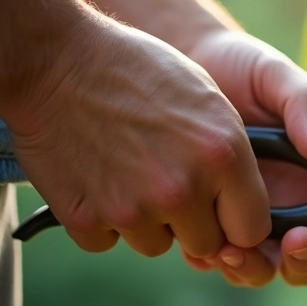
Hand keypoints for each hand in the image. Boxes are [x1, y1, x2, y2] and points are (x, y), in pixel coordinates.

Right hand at [1, 16, 270, 257]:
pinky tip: (94, 176)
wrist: (53, 59)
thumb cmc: (138, 72)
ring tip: (127, 170)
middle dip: (192, 224)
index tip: (223, 208)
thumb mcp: (208, 101)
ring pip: (155, 245)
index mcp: (224, 156)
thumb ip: (232, 159)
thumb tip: (242, 206)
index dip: (238, 221)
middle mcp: (183, 189)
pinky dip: (100, 219)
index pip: (253, 229)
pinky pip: (107, 241)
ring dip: (145, 221)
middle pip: (206, 245)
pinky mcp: (86, 219)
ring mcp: (133, 209)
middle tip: (168, 185)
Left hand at [181, 30, 306, 286]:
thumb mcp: (280, 78)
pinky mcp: (214, 222)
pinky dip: (213, 259)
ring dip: (255, 269)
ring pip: (265, 268)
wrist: (185, 65)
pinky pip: (218, 258)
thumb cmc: (244, 69)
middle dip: (304, 263)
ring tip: (234, 250)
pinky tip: (201, 242)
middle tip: (292, 242)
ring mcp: (255, 220)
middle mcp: (297, 208)